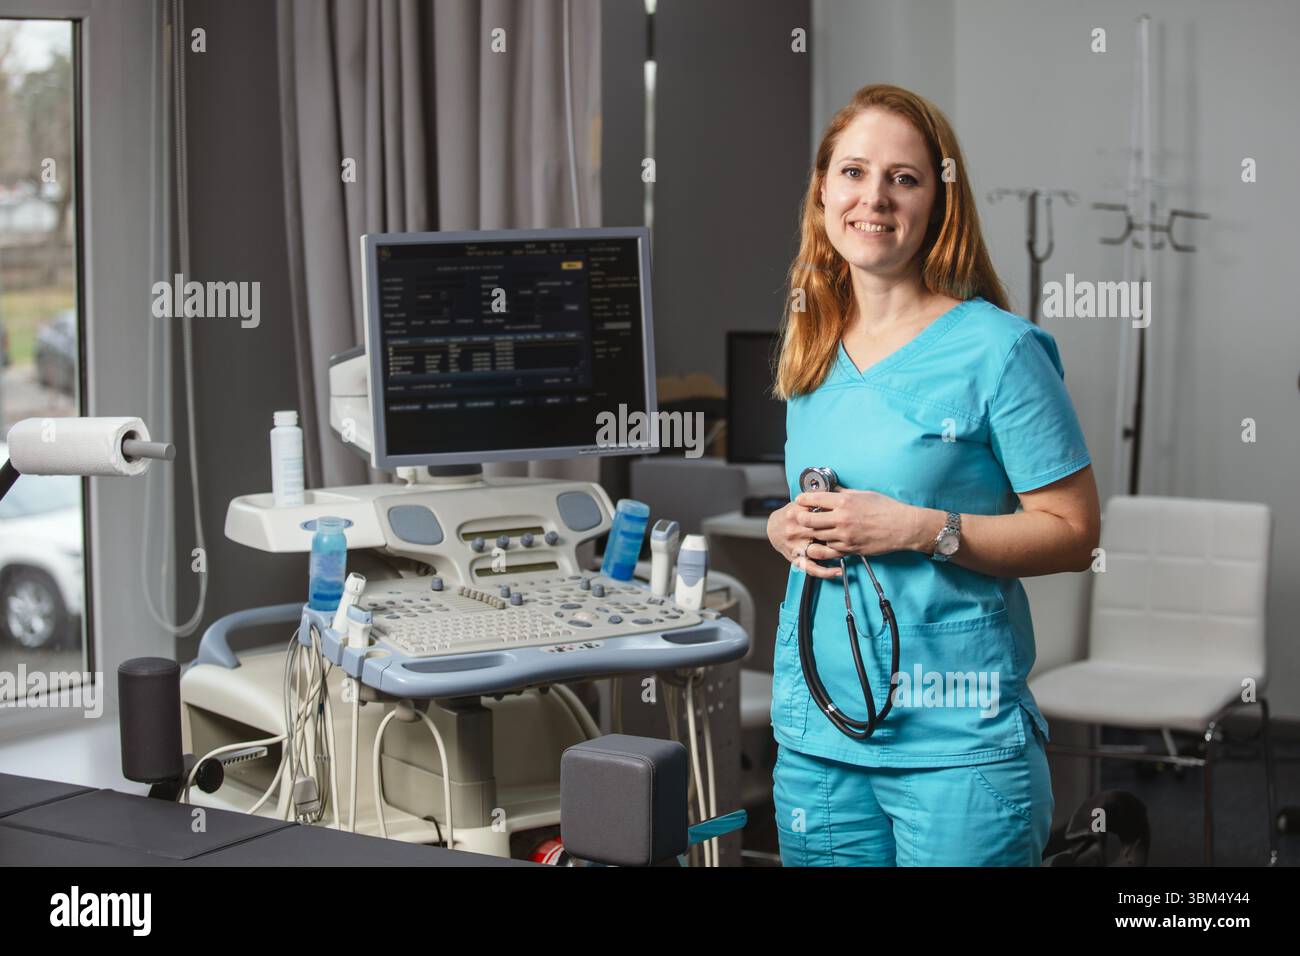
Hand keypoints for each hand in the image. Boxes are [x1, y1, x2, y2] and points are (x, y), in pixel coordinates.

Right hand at [767, 500, 843, 579]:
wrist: (773, 528)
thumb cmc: (790, 515)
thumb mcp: (800, 503)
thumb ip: (816, 500)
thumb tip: (837, 493)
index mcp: (797, 513)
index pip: (820, 514)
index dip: (836, 516)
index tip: (849, 517)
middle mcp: (795, 530)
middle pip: (822, 533)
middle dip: (839, 534)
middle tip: (853, 533)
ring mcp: (795, 546)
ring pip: (819, 551)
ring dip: (836, 552)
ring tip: (850, 550)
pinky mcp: (796, 559)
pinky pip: (812, 568)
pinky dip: (826, 572)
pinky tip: (838, 571)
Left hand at [793, 486, 924, 556]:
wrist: (903, 527)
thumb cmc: (886, 508)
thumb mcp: (863, 494)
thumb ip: (843, 493)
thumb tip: (830, 489)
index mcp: (844, 502)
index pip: (813, 499)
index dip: (802, 499)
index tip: (800, 500)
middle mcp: (842, 519)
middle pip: (808, 520)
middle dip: (801, 518)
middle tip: (801, 516)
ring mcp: (845, 536)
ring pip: (817, 536)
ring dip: (813, 531)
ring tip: (815, 527)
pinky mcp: (850, 548)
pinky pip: (829, 548)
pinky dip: (826, 543)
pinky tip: (828, 537)